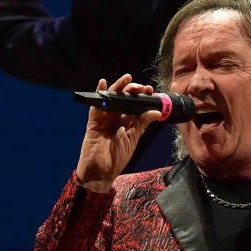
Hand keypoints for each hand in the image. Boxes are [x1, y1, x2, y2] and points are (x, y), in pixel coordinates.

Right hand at [75, 74, 161, 192]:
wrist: (100, 172)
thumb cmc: (117, 158)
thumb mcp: (133, 139)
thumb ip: (142, 124)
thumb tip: (156, 111)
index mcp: (127, 123)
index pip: (136, 106)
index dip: (142, 98)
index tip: (150, 91)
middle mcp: (116, 118)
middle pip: (124, 100)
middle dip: (132, 91)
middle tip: (141, 87)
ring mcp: (105, 119)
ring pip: (111, 99)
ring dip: (118, 87)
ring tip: (127, 78)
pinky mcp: (94, 121)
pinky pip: (96, 106)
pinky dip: (99, 93)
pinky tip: (103, 83)